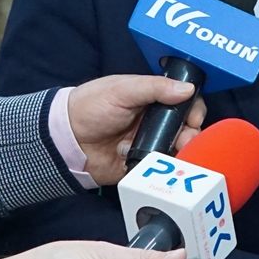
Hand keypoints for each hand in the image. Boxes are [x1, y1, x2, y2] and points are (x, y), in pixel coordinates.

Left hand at [68, 75, 205, 184]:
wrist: (65, 140)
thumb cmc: (90, 106)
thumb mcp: (123, 90)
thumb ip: (155, 88)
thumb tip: (188, 88)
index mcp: (152, 99)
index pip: (184, 102)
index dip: (193, 110)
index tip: (193, 118)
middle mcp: (155, 122)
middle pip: (186, 129)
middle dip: (191, 134)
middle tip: (186, 139)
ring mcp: (150, 144)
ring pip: (178, 150)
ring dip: (181, 152)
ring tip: (174, 153)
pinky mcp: (143, 166)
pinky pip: (163, 170)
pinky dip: (167, 169)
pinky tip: (162, 166)